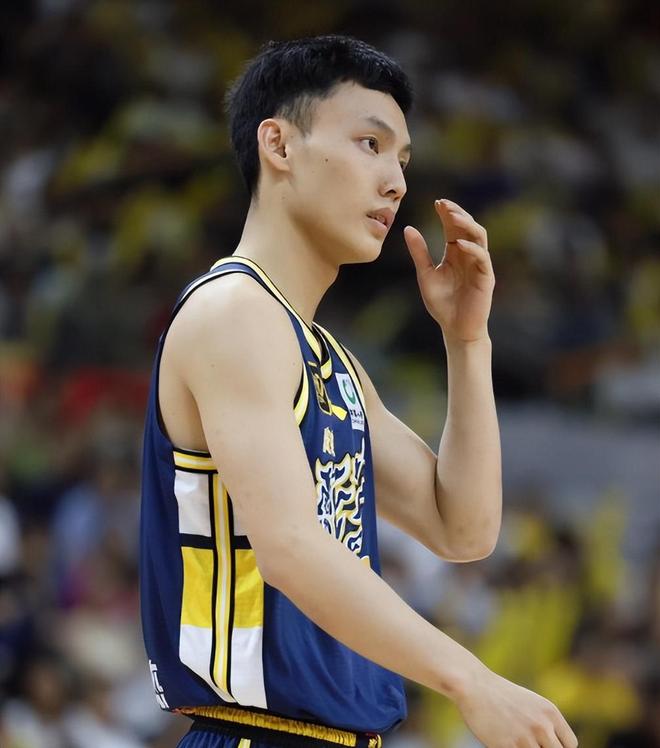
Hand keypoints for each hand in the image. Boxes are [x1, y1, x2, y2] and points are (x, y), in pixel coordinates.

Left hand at [403, 199, 494, 344]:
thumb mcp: (425, 274)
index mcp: (455, 253)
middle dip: (457, 213)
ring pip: (479, 236)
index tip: (436, 202)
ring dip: (467, 224)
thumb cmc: (442, 304)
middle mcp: (468, 254)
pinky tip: (458, 243)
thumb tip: (408, 228)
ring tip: (453, 216)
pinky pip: (481, 257)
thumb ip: (419, 252)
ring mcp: (479, 264)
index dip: (447, 213)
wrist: (455, 329)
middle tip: (444, 204)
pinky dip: (471, 248)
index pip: (453, 227)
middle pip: (467, 226)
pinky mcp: (485, 276)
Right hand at [456, 666, 577, 747]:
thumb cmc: (500, 695)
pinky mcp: (508, 746)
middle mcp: (542, 725)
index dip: (558, 747)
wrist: (474, 685)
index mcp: (550, 712)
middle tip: (527, 740)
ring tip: (514, 739)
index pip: (570, 744)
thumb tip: (553, 745)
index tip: (544, 743)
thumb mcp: (530, 703)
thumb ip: (545, 722)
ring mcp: (525, 737)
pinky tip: (503, 741)